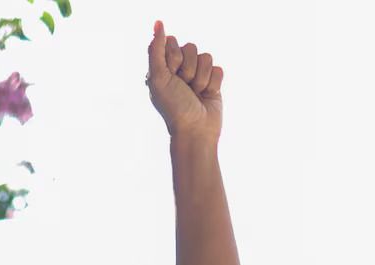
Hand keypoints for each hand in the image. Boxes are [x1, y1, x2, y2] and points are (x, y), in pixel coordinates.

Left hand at [147, 22, 222, 144]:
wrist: (195, 130)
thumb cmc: (174, 107)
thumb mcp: (158, 77)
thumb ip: (156, 49)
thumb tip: (158, 23)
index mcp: (163, 66)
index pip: (171, 42)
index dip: (174, 58)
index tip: (171, 75)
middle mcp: (179, 68)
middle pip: (191, 47)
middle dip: (188, 69)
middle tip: (184, 86)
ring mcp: (197, 74)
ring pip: (206, 57)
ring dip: (201, 78)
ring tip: (195, 93)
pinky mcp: (213, 81)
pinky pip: (218, 68)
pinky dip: (213, 83)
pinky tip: (206, 96)